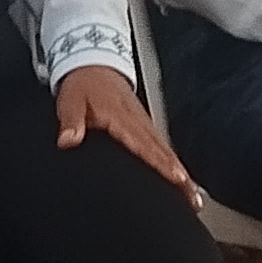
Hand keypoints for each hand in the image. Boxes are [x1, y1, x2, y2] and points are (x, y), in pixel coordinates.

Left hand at [53, 63, 199, 207]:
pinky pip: (162, 146)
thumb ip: (70, 121)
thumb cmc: (82, 86)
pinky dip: (173, 162)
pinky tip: (180, 177)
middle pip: (163, 152)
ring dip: (181, 172)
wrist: (93, 65)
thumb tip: (68, 140)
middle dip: (179, 174)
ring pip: (166, 150)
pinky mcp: (144, 124)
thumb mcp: (70, 101)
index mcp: (120, 117)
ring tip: (193, 195)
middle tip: (192, 197)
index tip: (176, 177)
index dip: (161, 163)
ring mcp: (143, 123)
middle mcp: (137, 121)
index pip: (144, 145)